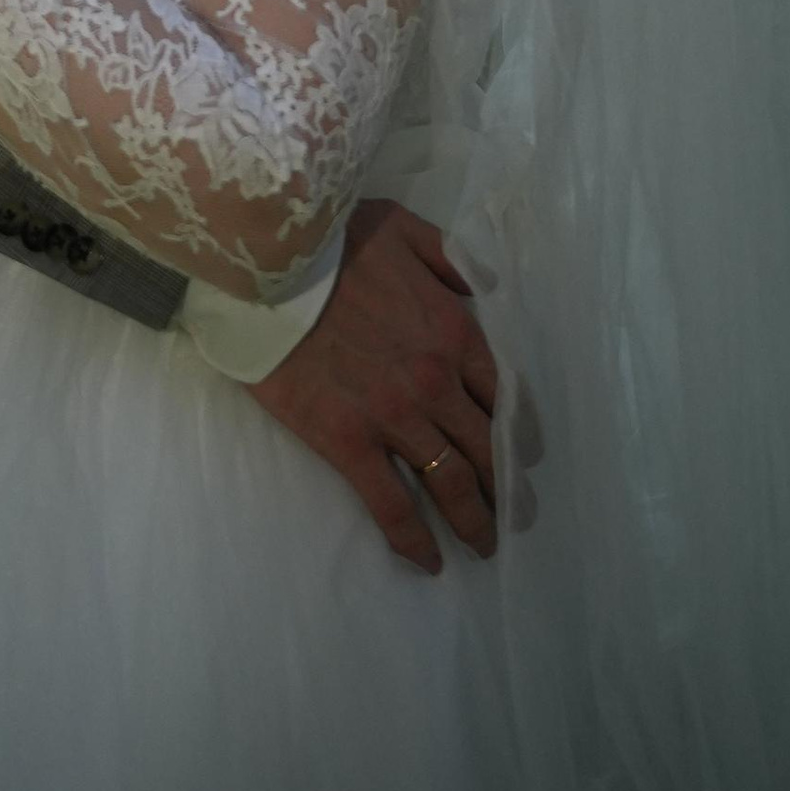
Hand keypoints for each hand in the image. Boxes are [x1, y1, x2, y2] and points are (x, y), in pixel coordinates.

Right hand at [247, 201, 500, 572]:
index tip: (524, 455)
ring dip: (476, 521)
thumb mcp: (404, 229)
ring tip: (485, 546)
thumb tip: (484, 291)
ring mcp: (394, 417)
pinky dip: (414, 539)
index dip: (519, 432)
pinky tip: (428, 561)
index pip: (505, 395)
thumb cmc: (330, 241)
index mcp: (453, 330)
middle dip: (508, 487)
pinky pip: (391, 504)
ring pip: (452, 483)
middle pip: (487, 447)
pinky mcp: (349, 443)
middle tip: (517, 515)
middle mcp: (436, 381)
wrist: (266, 266)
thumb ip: (451, 259)